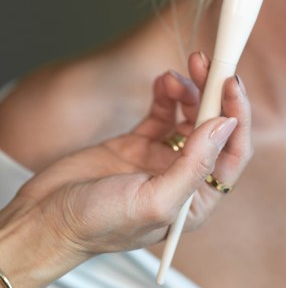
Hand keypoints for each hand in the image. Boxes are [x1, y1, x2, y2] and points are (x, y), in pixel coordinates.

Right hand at [0, 53, 251, 287]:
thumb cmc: (98, 224)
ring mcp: (160, 159)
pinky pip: (162, 111)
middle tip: (206, 62)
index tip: (231, 83)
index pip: (231, 152)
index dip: (237, 115)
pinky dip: (166, 93)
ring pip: (189, 115)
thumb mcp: (153, 201)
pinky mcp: (137, 143)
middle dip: (213, 93)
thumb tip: (225, 125)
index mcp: (196, 201)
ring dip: (188, 90)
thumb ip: (194, 165)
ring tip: (175, 75)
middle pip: (213, 127)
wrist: (46, 219)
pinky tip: (162, 81)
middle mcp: (183, 179)